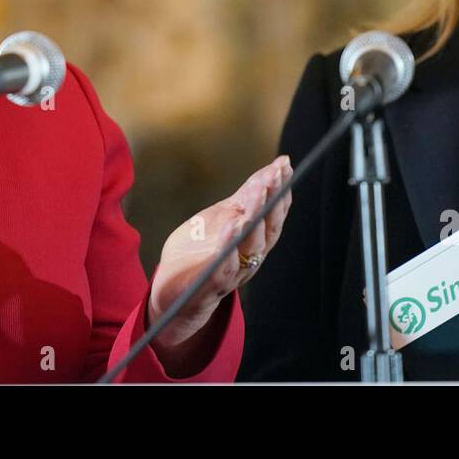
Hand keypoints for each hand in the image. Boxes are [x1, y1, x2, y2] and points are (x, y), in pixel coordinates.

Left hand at [147, 156, 292, 369]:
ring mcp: (231, 272)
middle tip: (274, 176)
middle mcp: (249, 257)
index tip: (284, 165)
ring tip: (256, 194)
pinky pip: (223, 268)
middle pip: (267, 228)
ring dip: (255, 220)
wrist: (174, 293)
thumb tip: (269, 172)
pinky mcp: (209, 286)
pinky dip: (229, 248)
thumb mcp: (222, 219)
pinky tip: (231, 228)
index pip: (272, 212)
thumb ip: (243, 200)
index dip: (280, 189)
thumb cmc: (199, 253)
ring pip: (250, 247)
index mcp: (253, 239)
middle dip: (272, 200)